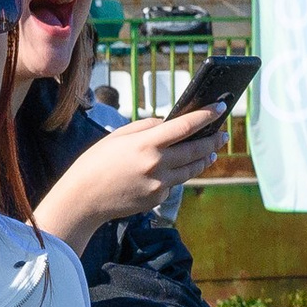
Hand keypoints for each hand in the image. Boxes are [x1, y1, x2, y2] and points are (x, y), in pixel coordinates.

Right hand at [33, 109, 231, 252]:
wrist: (82, 200)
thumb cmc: (95, 163)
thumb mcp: (118, 136)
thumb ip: (146, 127)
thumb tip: (170, 124)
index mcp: (146, 144)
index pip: (185, 126)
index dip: (207, 115)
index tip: (221, 107)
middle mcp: (156, 164)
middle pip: (196, 149)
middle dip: (213, 139)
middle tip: (223, 134)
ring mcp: (159, 184)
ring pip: (191, 169)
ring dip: (204, 159)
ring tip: (211, 152)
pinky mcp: (157, 199)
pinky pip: (173, 184)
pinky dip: (176, 175)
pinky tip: (173, 171)